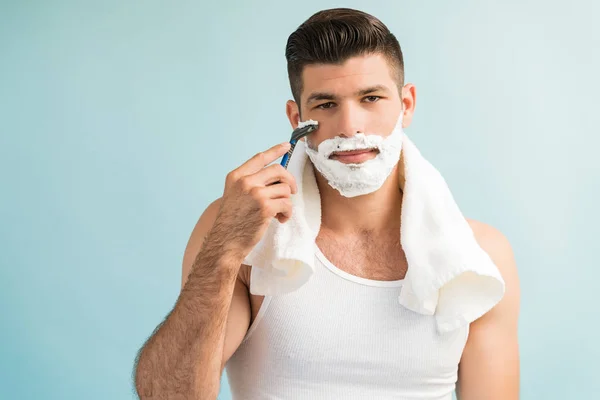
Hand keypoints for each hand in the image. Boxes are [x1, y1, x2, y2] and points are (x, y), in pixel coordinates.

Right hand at [209, 142, 297, 259]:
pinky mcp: (265, 207)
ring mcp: (255, 193)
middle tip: (291, 192)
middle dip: (289, 181)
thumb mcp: (235, 195)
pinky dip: (287, 213)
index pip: (260, 158)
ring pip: (284, 189)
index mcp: (236, 176)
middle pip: (278, 170)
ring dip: (287, 202)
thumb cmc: (232, 222)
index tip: (287, 146)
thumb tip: (277, 179)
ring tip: (280, 213)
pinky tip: (280, 220)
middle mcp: (245, 182)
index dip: (275, 150)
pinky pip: (287, 204)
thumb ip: (251, 183)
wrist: (225, 242)